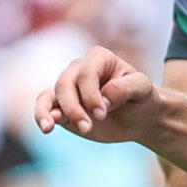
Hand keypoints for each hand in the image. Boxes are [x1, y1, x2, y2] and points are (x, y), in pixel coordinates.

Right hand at [34, 47, 157, 142]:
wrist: (139, 118)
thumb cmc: (142, 98)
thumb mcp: (143, 89)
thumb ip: (125, 88)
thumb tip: (102, 98)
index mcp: (99, 58)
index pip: (86, 72)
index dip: (90, 94)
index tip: (102, 113)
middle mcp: (80, 69)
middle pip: (65, 84)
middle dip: (73, 107)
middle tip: (89, 127)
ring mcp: (70, 89)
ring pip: (50, 94)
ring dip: (50, 112)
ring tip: (50, 127)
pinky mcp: (62, 107)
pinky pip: (45, 107)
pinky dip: (42, 116)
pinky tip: (47, 128)